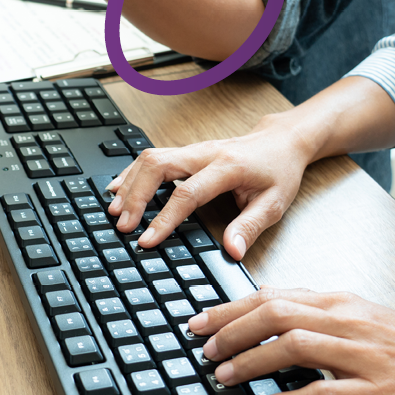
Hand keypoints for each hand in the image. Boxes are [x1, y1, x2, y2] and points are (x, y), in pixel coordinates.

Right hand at [106, 114, 315, 259]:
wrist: (281, 142)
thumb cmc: (278, 172)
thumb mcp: (274, 204)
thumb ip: (249, 227)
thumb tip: (231, 252)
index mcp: (227, 167)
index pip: (187, 193)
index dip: (164, 218)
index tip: (146, 240)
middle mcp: (205, 153)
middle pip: (158, 166)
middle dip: (135, 196)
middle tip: (122, 225)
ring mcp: (192, 150)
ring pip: (150, 158)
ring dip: (129, 184)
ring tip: (114, 211)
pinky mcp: (186, 152)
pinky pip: (152, 158)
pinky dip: (132, 173)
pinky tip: (118, 189)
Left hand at [189, 286, 394, 394]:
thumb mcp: (367, 318)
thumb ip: (323, 315)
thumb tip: (273, 312)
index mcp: (344, 302)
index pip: (275, 295)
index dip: (231, 307)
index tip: (202, 321)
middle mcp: (349, 321)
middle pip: (276, 314)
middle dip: (230, 329)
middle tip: (202, 348)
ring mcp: (364, 355)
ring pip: (293, 347)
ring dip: (250, 362)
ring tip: (222, 376)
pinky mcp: (378, 391)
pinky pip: (323, 393)